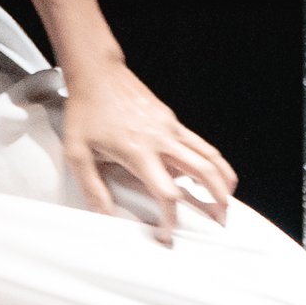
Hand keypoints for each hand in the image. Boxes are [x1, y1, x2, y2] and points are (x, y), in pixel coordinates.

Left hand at [59, 58, 235, 242]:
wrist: (97, 72)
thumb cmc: (87, 108)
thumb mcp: (77, 151)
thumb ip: (92, 187)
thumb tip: (104, 213)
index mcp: (139, 152)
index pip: (166, 192)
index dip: (171, 218)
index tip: (167, 232)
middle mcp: (160, 139)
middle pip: (203, 171)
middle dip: (218, 198)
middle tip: (221, 218)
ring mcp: (170, 127)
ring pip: (209, 154)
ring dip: (224, 178)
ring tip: (228, 197)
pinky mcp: (171, 119)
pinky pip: (199, 142)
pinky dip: (212, 159)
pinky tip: (211, 170)